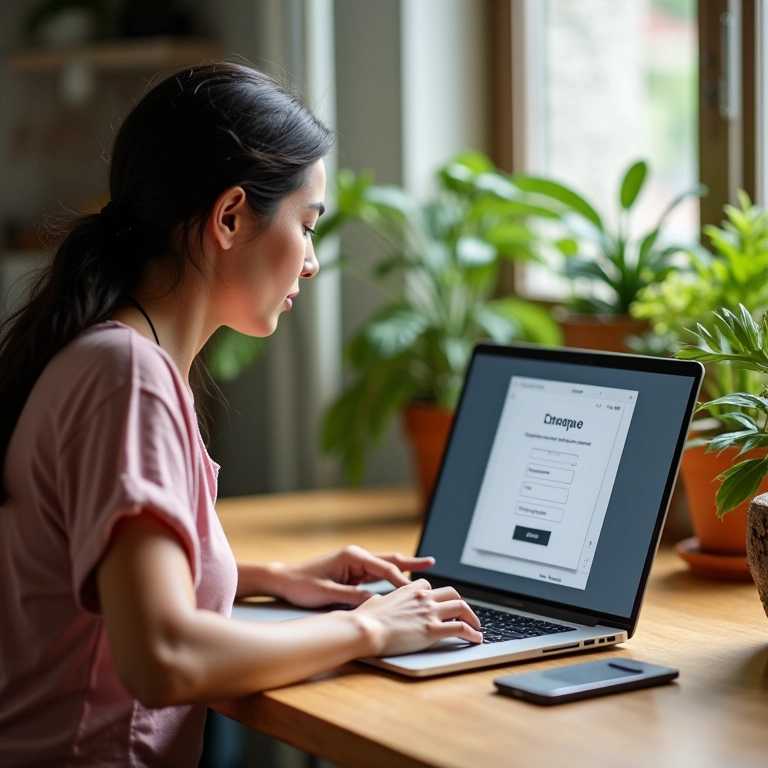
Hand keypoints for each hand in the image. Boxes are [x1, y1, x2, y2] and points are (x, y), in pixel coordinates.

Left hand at [272, 545, 435, 607]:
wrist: (283, 579)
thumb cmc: (302, 585)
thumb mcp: (328, 594)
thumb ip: (353, 598)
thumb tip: (376, 604)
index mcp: (352, 557)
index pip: (384, 569)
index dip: (401, 581)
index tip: (416, 592)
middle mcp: (356, 556)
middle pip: (389, 560)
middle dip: (411, 563)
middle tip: (432, 562)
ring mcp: (354, 562)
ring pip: (385, 565)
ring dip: (403, 568)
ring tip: (424, 568)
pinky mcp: (351, 570)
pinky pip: (376, 573)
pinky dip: (390, 575)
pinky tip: (400, 579)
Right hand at [353, 579, 482, 655]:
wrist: (366, 629)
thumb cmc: (365, 618)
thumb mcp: (374, 602)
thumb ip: (382, 601)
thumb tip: (377, 602)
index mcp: (408, 590)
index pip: (429, 586)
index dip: (436, 595)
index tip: (439, 604)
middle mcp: (423, 598)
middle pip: (452, 593)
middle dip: (460, 604)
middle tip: (464, 614)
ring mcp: (429, 613)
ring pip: (461, 607)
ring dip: (472, 617)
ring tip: (476, 627)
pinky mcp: (433, 630)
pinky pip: (461, 628)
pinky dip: (472, 633)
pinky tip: (476, 639)